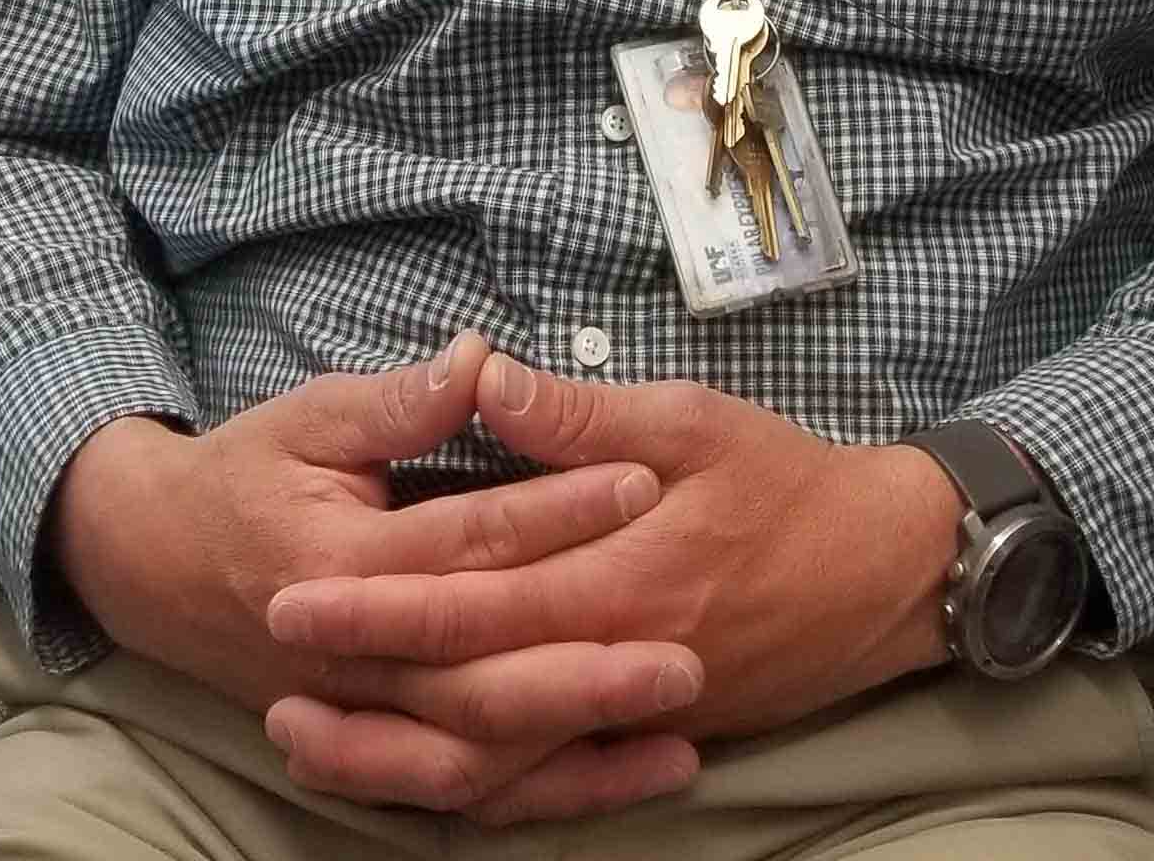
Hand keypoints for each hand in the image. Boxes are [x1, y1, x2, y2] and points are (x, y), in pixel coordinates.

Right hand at [49, 333, 703, 819]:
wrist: (151, 564)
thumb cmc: (245, 476)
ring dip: (576, 753)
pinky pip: (461, 788)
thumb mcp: (312, 417)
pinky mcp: (372, 743)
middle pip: (482, 677)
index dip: (558, 508)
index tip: (645, 481)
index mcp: (343, 565)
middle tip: (687, 657)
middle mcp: (353, 658)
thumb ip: (401, 400)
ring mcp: (361, 713)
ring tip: (679, 742)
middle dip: (587, 674)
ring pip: (477, 755)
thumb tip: (482, 356)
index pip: (470, 539)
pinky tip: (621, 780)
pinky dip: (540, 794)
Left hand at [267, 361, 964, 806]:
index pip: (471, 601)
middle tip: (269, 666)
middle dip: (360, 682)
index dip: (374, 601)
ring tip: (304, 735)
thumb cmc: (789, 481)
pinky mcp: (643, 732)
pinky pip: (541, 777)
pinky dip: (465, 780)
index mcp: (620, 575)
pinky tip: (406, 766)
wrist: (884, 572)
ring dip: (391, 751)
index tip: (288, 588)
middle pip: (462, 693)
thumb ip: (580, 414)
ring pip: (492, 758)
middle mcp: (615, 659)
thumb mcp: (692, 418)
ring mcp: (628, 710)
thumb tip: (482, 373)